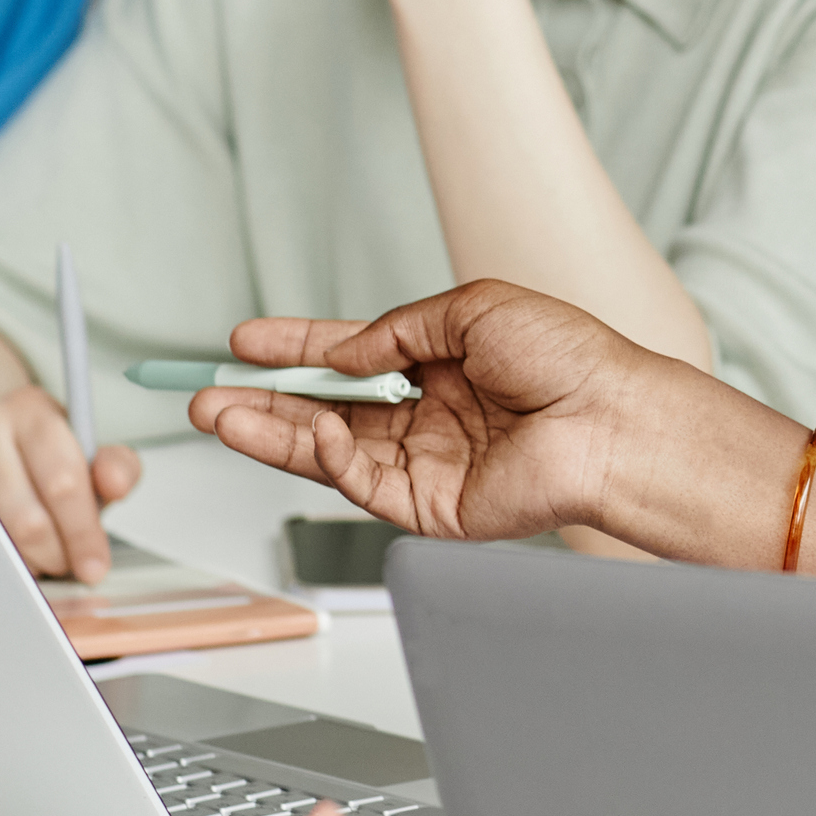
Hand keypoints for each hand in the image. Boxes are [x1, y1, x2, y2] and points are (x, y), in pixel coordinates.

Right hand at [0, 389, 143, 581]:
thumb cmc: (38, 453)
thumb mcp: (84, 450)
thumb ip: (117, 467)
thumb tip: (116, 484)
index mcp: (33, 410)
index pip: (64, 480)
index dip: (83, 532)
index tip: (95, 565)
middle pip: (27, 518)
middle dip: (56, 554)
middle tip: (67, 565)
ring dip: (24, 560)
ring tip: (38, 555)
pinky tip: (6, 552)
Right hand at [198, 281, 671, 543]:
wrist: (610, 418)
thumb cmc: (568, 358)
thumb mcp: (473, 309)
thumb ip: (399, 330)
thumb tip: (342, 352)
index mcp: (441, 365)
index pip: (351, 358)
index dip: (296, 350)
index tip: (243, 342)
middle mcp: (427, 415)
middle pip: (325, 410)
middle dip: (263, 401)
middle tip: (205, 392)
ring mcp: (425, 463)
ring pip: (329, 450)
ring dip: (270, 432)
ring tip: (218, 414)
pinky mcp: (429, 506)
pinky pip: (361, 480)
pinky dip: (325, 456)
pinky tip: (304, 430)